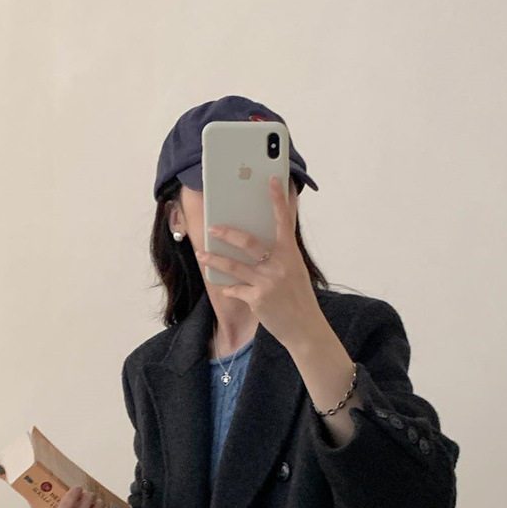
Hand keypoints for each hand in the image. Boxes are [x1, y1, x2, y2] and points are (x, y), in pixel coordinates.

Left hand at [193, 174, 324, 353]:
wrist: (305, 328)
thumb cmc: (298, 297)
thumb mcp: (295, 271)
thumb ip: (280, 255)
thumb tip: (258, 240)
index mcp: (291, 254)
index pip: (284, 221)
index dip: (278, 199)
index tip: (273, 179)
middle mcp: (279, 265)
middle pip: (248, 242)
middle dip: (227, 234)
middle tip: (212, 228)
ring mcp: (267, 282)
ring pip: (234, 266)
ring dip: (214, 260)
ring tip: (201, 254)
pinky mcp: (257, 299)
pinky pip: (235, 289)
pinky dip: (228, 288)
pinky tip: (223, 286)